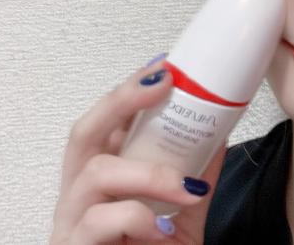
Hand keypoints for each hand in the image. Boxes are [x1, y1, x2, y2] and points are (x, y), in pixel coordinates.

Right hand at [50, 56, 226, 243]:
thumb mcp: (181, 215)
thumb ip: (194, 175)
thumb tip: (222, 132)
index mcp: (101, 179)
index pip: (106, 123)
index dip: (130, 91)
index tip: (164, 66)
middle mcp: (78, 196)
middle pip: (83, 132)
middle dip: (121, 100)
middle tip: (162, 84)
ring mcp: (71, 224)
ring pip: (95, 174)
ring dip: (148, 173)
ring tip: (186, 188)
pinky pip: (100, 223)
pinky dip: (138, 219)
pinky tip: (162, 232)